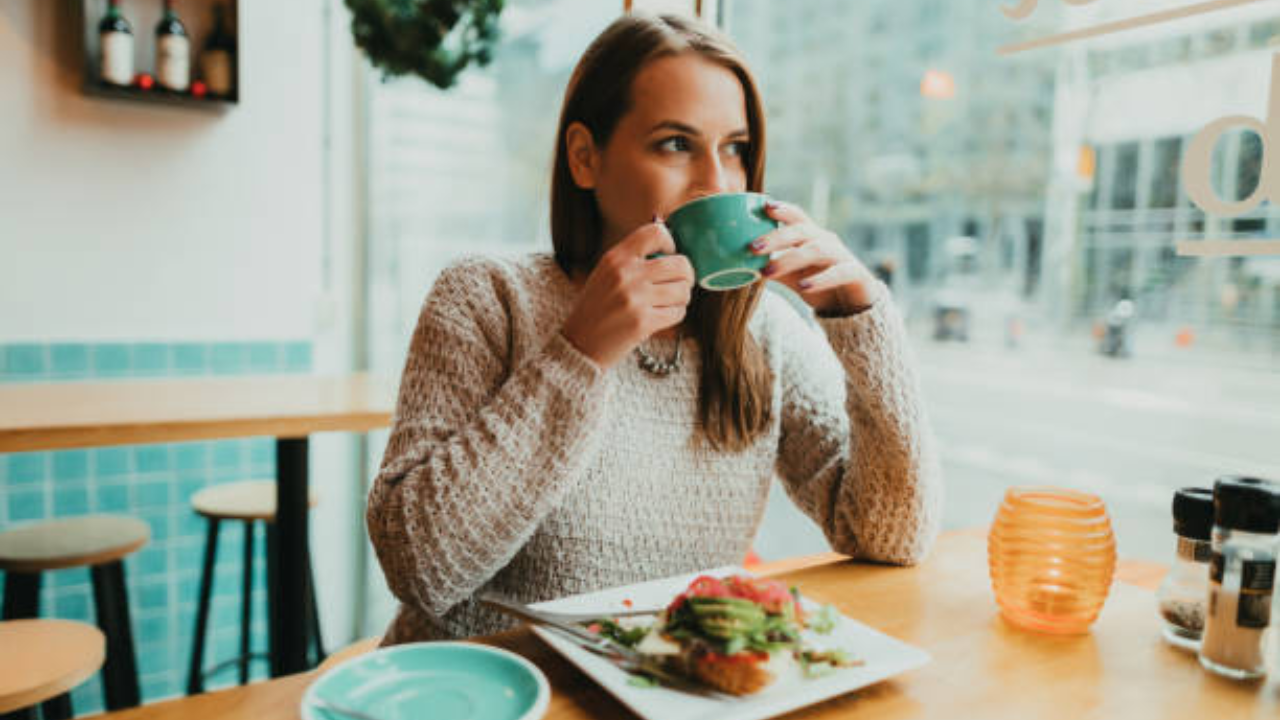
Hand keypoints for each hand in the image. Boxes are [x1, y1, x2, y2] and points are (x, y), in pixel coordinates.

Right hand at [561, 220, 694, 369]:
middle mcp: (626, 274)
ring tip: (669, 302)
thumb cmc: (596, 308)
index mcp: (615, 258)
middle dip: (686, 276)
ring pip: (683, 290)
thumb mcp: (605, 274)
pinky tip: (662, 316)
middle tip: (678, 284)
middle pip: (680, 264)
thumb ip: (632, 259)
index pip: (655, 233)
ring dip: (682, 298)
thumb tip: (670, 247)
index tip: (669, 254)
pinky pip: (678, 312)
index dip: (670, 242)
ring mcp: (635, 299)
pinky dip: (675, 315)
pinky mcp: (643, 322)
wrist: (579, 343)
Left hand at [750, 201, 883, 314]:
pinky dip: (820, 279)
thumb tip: (740, 267)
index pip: (797, 216)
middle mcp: (827, 241)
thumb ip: (772, 268)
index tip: (764, 206)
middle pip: (802, 231)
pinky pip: (838, 273)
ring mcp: (842, 256)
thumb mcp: (792, 277)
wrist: (853, 306)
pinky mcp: (854, 274)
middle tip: (752, 247)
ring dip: (790, 259)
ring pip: (816, 249)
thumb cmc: (818, 285)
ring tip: (768, 272)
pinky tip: (804, 286)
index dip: (782, 209)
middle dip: (776, 237)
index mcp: (811, 237)